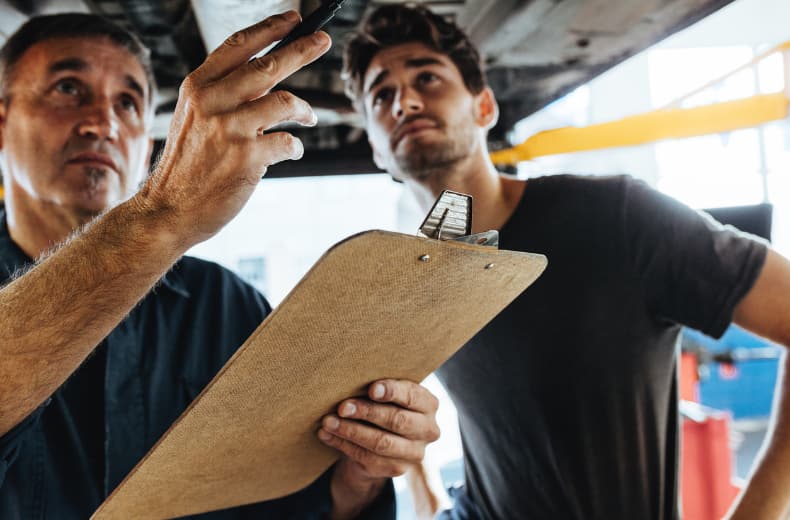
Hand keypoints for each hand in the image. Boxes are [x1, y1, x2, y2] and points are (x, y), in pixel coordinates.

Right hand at [134, 11, 330, 247]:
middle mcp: (212, 102)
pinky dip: (295, 147)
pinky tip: (292, 151)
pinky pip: (288, 142)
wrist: (169, 209)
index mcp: (198, 87)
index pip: (238, 46)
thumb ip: (226, 97)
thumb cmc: (188, 165)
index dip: (270, 29)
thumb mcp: (195, 119)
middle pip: (269, 65)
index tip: (293, 19)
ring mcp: (231, 129)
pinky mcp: (248, 158)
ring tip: (309, 118)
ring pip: (285, 102)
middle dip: (302, 48)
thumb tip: (270, 79)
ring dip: (305, 110)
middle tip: (323, 39)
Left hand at [318, 379, 440, 517]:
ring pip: (380, 442)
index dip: (392, 392)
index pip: (412, 397)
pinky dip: (343, 445)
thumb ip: (380, 388)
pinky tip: (327, 435)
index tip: (371, 389)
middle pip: (397, 421)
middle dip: (367, 412)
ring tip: (328, 421)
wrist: (382, 440)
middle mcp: (428, 430)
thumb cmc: (384, 404)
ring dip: (350, 431)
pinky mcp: (397, 469)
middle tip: (342, 407)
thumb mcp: (388, 394)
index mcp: (429, 404)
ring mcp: (415, 453)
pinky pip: (367, 457)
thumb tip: (353, 378)